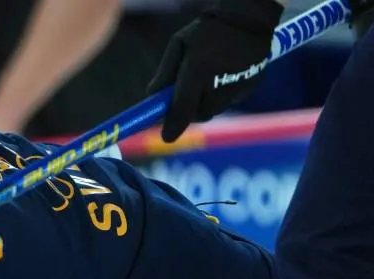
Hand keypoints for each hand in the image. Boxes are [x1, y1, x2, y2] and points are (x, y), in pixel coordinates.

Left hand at [146, 0, 282, 142]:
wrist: (246, 19)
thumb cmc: (205, 32)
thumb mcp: (177, 46)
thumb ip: (163, 75)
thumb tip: (151, 100)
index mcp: (197, 72)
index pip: (182, 109)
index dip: (172, 126)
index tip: (166, 137)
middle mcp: (217, 84)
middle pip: (198, 114)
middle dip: (188, 111)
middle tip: (184, 97)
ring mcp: (237, 87)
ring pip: (214, 109)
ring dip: (205, 103)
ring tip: (206, 79)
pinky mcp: (250, 87)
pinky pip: (230, 101)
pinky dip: (221, 95)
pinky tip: (222, 76)